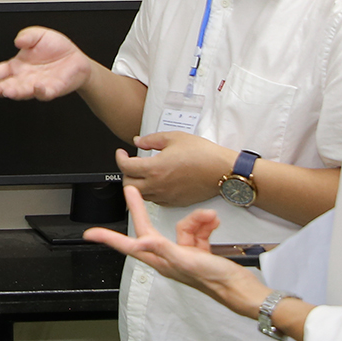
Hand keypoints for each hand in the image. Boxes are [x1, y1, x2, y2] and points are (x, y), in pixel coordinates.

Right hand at [0, 26, 90, 100]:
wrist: (76, 59)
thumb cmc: (56, 48)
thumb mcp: (39, 34)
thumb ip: (27, 35)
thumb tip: (17, 40)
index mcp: (18, 65)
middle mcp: (25, 78)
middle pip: (8, 84)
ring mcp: (37, 85)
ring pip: (23, 91)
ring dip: (16, 92)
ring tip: (8, 90)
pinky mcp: (51, 90)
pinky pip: (44, 93)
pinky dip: (40, 91)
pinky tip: (36, 87)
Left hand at [84, 186, 267, 318]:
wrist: (241, 289)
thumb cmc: (215, 280)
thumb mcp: (187, 261)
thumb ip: (163, 250)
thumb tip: (140, 243)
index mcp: (160, 260)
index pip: (129, 246)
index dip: (109, 239)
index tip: (90, 234)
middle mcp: (169, 257)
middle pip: (150, 229)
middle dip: (142, 209)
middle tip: (130, 192)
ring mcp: (184, 253)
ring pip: (182, 226)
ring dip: (197, 219)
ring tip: (210, 219)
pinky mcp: (199, 251)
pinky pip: (197, 230)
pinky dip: (206, 224)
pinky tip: (214, 223)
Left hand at [117, 132, 237, 206]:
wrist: (222, 171)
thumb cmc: (203, 155)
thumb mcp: (175, 137)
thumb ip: (152, 140)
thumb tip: (139, 142)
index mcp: (155, 168)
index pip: (125, 167)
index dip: (119, 158)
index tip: (122, 153)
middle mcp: (158, 185)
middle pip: (128, 186)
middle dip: (126, 174)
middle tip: (130, 165)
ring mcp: (166, 196)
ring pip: (141, 195)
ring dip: (137, 185)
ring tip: (143, 173)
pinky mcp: (175, 202)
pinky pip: (155, 201)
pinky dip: (151, 192)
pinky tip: (156, 183)